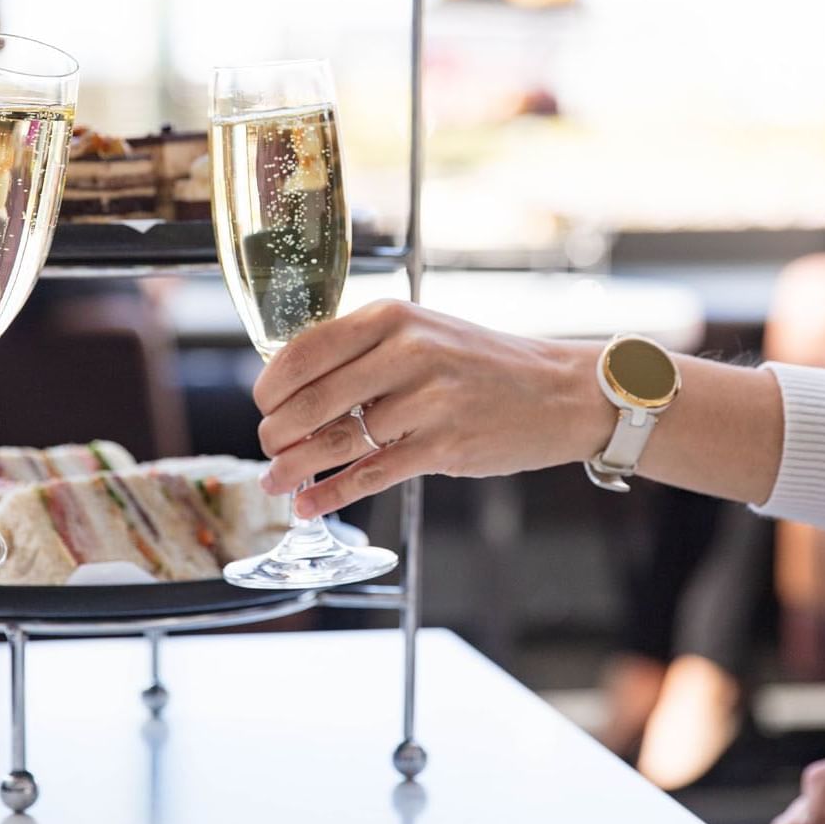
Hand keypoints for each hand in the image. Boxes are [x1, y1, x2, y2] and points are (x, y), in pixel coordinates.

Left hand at [253, 300, 605, 517]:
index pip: (304, 351)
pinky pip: (371, 474)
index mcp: (393, 318)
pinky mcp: (444, 447)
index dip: (270, 385)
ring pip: (336, 441)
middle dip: (276, 432)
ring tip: (274, 482)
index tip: (263, 405)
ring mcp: (427, 402)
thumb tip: (298, 385)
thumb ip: (368, 351)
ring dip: (294, 467)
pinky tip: (310, 505)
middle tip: (267, 448)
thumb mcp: (426, 333)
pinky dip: (332, 494)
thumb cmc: (485, 364)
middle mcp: (407, 353)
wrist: (561, 391)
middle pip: (312, 400)